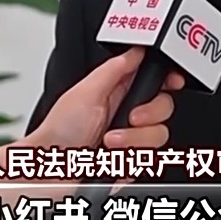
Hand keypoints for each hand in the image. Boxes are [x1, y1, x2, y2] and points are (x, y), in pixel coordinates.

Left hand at [27, 48, 184, 150]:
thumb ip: (115, 69)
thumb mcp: (86, 91)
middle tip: (129, 118)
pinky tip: (110, 159)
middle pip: (164, 109)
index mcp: (117, 92)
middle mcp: (127, 116)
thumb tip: (137, 50)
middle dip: (148, 115)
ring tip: (108, 143)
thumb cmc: (58, 130)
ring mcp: (130, 142)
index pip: (154, 81)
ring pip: (158, 137)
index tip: (172, 81)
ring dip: (132, 141)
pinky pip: (148, 163)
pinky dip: (128, 161)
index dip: (168, 80)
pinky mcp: (129, 165)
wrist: (48, 169)